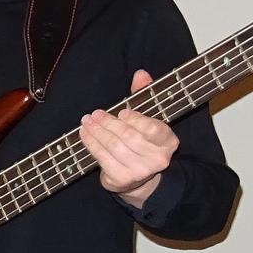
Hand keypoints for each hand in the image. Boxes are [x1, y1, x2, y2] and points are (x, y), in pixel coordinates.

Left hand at [81, 69, 177, 207]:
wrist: (139, 178)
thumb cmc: (141, 140)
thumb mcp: (145, 117)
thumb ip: (143, 95)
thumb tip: (140, 73)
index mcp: (168, 141)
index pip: (153, 128)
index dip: (135, 119)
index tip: (121, 112)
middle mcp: (159, 159)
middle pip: (129, 137)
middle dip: (109, 123)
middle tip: (95, 114)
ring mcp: (140, 171)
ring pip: (114, 146)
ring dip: (97, 132)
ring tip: (86, 121)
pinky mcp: (122, 180)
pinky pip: (102, 158)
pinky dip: (91, 144)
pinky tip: (84, 134)